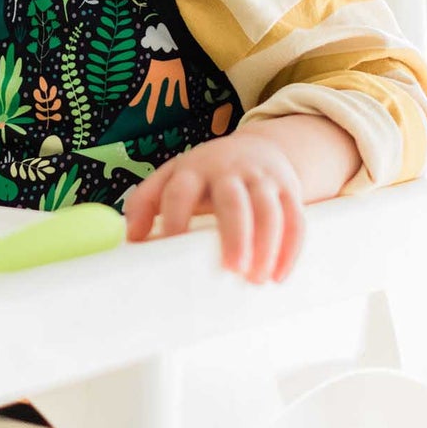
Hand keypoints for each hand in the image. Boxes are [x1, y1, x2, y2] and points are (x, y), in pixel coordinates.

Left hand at [122, 129, 304, 282]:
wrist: (258, 148)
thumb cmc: (207, 173)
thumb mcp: (173, 176)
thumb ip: (146, 201)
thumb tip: (130, 239)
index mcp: (193, 168)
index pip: (180, 191)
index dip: (174, 218)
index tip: (172, 248)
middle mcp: (228, 170)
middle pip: (232, 200)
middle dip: (234, 235)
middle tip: (232, 269)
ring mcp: (261, 178)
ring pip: (268, 210)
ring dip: (266, 245)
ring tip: (257, 279)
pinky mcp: (288, 190)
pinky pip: (296, 218)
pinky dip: (291, 248)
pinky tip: (279, 276)